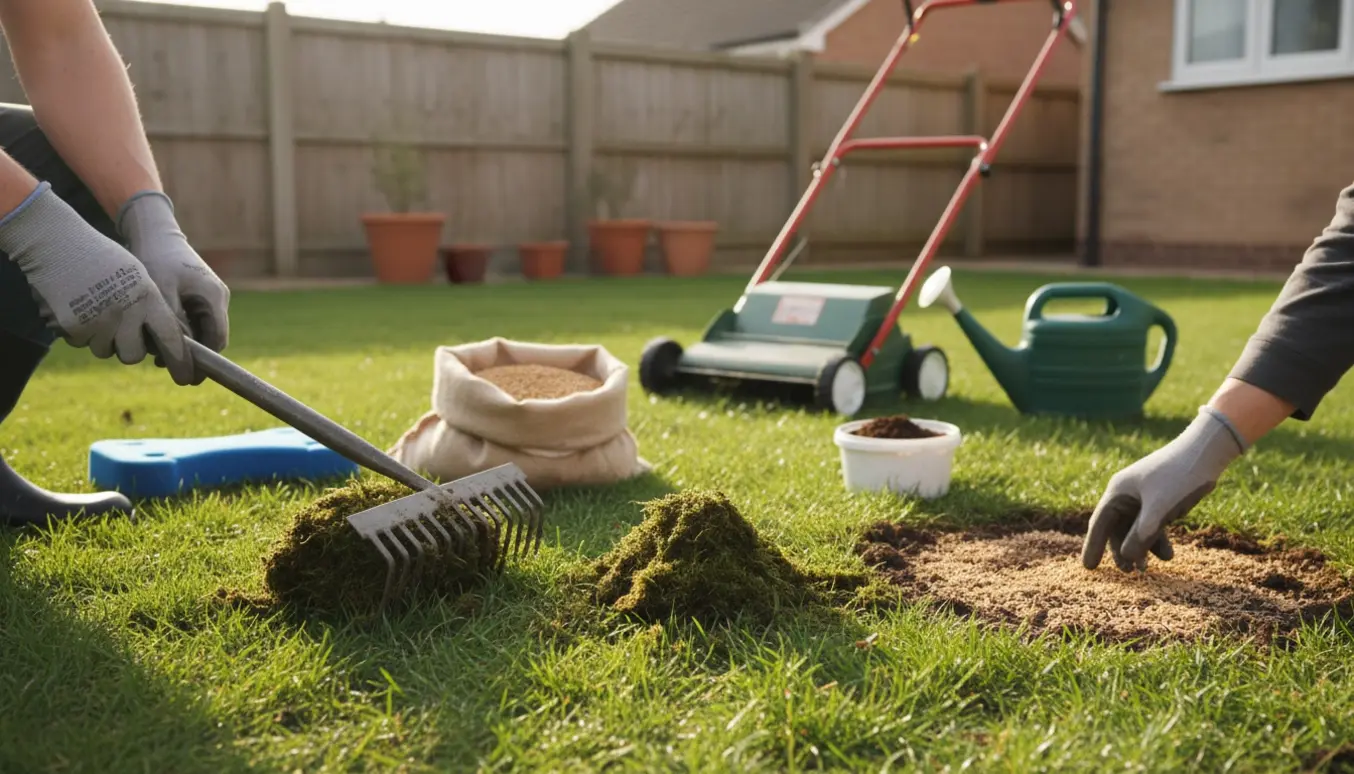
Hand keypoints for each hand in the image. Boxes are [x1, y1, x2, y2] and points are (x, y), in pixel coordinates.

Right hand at [0, 181, 195, 383]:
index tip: (186, 376)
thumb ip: (151, 307)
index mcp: (148, 299)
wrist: (57, 242)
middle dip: (128, 348)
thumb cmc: (102, 257)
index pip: (171, 338)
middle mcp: (126, 313)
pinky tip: (76, 307)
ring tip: (95, 310)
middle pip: (133, 355)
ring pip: (104, 351)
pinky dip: (78, 331)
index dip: (180, 360)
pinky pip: (79, 343)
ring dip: (101, 339)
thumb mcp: (137, 276)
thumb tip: (164, 340)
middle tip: (120, 329)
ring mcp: (97, 322)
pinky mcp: (71, 327)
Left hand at [117, 190, 229, 356]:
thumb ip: (173, 322)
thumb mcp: (161, 292)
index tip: (188, 377)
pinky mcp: (198, 295)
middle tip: (163, 365)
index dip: (205, 361)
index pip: (217, 339)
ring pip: (200, 330)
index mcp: (214, 297)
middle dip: (190, 353)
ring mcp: (209, 297)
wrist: (155, 233)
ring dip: (182, 343)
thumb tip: (180, 352)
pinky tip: (156, 335)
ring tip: (155, 353)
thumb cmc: (156, 258)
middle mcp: (217, 298)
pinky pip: (192, 320)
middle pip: (211, 337)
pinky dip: (178, 330)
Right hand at [1081, 406, 1247, 571]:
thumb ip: (1141, 535)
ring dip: (1140, 548)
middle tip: (1128, 572)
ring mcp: (1143, 497)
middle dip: (1121, 551)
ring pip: (1134, 529)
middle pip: (1116, 528)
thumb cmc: (1179, 476)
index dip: (1093, 546)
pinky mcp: (1160, 500)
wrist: (1206, 453)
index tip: (1089, 568)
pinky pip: (1151, 525)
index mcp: (1118, 491)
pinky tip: (1167, 555)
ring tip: (1147, 569)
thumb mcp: (1159, 509)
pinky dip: (1156, 540)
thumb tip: (1126, 557)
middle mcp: (1126, 494)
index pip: (1099, 523)